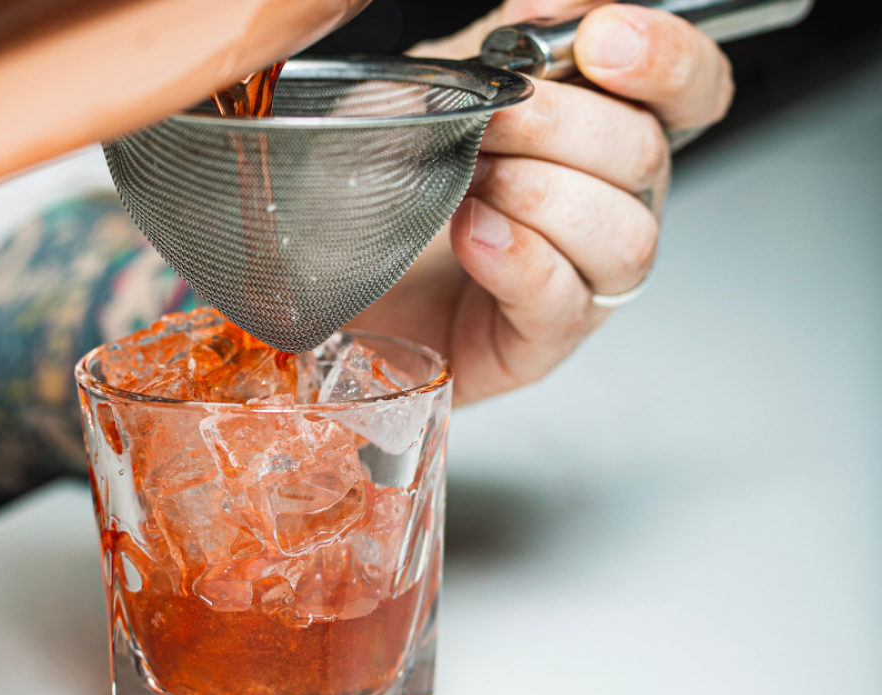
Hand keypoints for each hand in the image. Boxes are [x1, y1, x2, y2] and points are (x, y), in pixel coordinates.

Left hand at [349, 0, 734, 405]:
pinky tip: (473, 235)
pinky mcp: (537, 342)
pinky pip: (563, 302)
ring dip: (543, 194)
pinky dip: (520, 260)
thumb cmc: (383, 189)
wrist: (324, 283)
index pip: (688, 92)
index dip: (665, 59)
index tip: (598, 37)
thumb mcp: (434, 94)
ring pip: (625, 234)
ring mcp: (580, 280)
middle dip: (565, 124)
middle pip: (647, 155)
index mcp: (599, 136)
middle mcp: (607, 206)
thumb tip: (543, 6)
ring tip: (471, 181)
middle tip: (494, 118)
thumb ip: (497, 51)